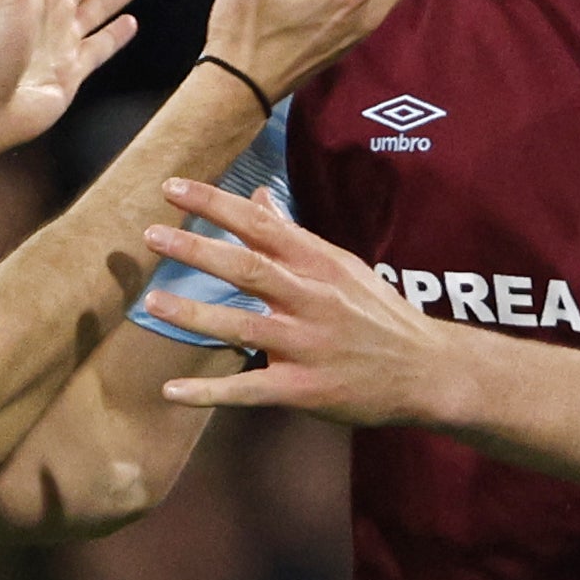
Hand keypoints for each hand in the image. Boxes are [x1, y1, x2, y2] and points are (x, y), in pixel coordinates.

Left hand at [140, 177, 486, 432]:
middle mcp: (311, 299)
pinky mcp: (304, 389)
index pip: (261, 225)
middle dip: (197, 249)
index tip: (172, 188)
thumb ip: (295, 236)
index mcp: (319, 265)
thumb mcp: (343, 266)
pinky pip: (249, 390)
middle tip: (152, 234)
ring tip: (153, 301)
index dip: (215, 204)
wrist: (428, 372)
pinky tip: (171, 391)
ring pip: (241, 325)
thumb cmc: (380, 315)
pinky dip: (210, 392)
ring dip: (194, 313)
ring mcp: (307, 345)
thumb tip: (259, 198)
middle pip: (246, 268)